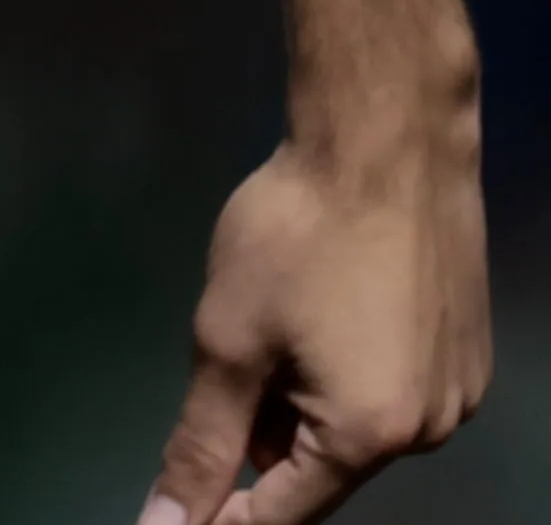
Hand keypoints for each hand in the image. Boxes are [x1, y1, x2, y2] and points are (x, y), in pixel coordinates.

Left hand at [141, 132, 489, 524]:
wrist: (385, 143)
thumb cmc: (295, 237)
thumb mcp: (227, 342)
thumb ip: (199, 442)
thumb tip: (168, 522)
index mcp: (372, 435)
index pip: (284, 513)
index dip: (220, 514)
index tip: (175, 509)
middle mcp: (430, 428)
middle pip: (320, 468)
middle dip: (258, 439)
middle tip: (225, 363)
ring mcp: (456, 389)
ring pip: (350, 426)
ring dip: (296, 403)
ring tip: (268, 323)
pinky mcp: (463, 351)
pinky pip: (386, 390)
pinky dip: (336, 373)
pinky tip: (312, 315)